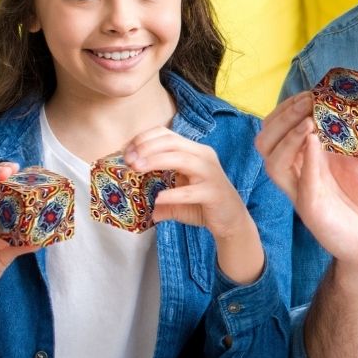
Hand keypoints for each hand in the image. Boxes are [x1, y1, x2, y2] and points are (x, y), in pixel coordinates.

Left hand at [125, 127, 263, 283]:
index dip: (144, 139)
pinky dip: (173, 193)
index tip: (126, 151)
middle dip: (147, 147)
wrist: (231, 222)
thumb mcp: (176, 196)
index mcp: (194, 151)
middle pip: (172, 142)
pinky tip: (158, 199)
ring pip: (181, 159)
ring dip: (156, 160)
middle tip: (129, 159)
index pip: (167, 135)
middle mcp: (203, 157)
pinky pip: (191, 191)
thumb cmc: (202, 205)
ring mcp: (210, 173)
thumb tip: (136, 199)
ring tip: (137, 168)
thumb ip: (159, 193)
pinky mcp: (214, 193)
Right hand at [255, 92, 357, 273]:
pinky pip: (301, 182)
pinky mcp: (310, 209)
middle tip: (308, 102)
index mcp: (307, 156)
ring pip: (273, 161)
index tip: (310, 92)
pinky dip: (307, 160)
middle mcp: (298, 171)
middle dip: (283, 117)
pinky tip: (316, 142)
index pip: (280, 126)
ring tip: (309, 122)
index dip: (289, 106)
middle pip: (267, 140)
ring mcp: (300, 190)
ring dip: (287, 137)